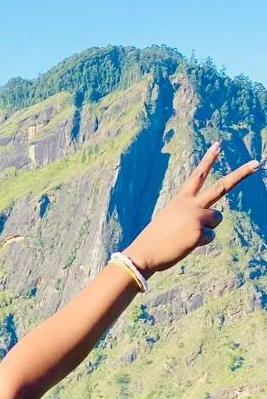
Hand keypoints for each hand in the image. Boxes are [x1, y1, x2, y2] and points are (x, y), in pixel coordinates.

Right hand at [124, 142, 261, 276]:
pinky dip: (200, 242)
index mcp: (181, 199)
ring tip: (187, 234)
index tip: (218, 145)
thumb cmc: (155, 238)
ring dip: (207, 227)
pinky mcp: (199, 234)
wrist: (144, 253)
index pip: (198, 175)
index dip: (208, 160)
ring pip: (217, 218)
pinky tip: (184, 244)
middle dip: (241, 174)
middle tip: (257, 163)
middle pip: (221, 187)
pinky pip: (210, 236)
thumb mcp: (171, 219)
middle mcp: (191, 205)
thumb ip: (191, 215)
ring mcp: (196, 218)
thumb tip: (211, 223)